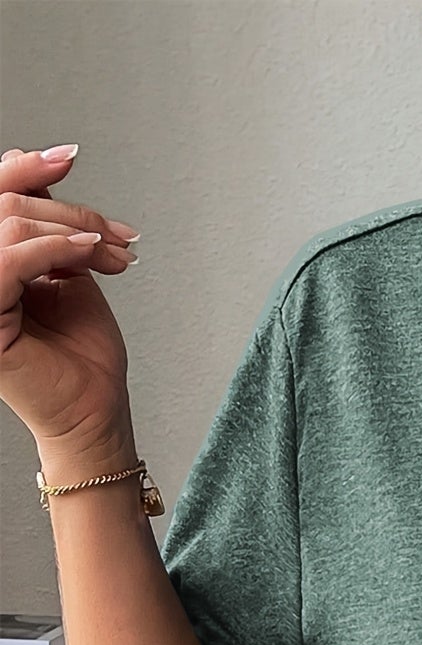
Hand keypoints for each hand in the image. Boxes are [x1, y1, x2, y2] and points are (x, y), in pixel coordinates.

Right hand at [0, 143, 140, 454]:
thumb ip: (52, 227)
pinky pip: (10, 260)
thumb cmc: (84, 359)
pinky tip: (91, 255)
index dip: (27, 169)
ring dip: (72, 231)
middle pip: (3, 204)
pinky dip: (56, 249)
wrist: (96, 414)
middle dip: (69, 211)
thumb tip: (48, 166)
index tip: (69, 159)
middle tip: (116, 235)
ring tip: (111, 252)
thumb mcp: (69, 273)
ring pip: (8, 225)